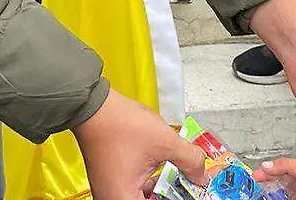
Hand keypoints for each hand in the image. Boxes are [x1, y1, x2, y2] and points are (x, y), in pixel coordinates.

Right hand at [74, 89, 207, 199]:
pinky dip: (150, 182)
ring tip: (180, 177)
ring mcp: (110, 190)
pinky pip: (134, 189)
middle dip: (171, 193)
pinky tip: (162, 170)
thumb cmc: (118, 124)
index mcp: (124, 199)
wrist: (94, 106)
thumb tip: (201, 174)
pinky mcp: (110, 180)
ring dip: (162, 189)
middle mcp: (113, 198)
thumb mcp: (165, 141)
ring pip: (142, 196)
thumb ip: (190, 160)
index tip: (191, 191)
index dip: (178, 197)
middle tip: (189, 185)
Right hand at [253, 158, 295, 199]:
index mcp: (295, 171)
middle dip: (262, 188)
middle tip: (253, 190)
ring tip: (259, 195)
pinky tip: (271, 198)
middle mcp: (294, 184)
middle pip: (272, 186)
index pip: (274, 172)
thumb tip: (266, 165)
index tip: (253, 178)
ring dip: (268, 195)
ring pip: (277, 196)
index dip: (263, 174)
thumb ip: (285, 165)